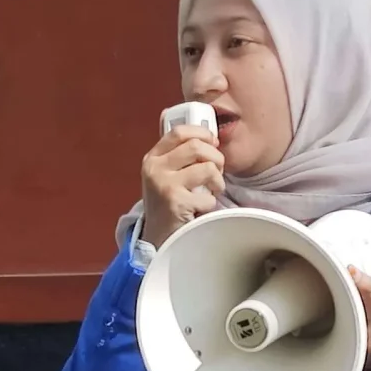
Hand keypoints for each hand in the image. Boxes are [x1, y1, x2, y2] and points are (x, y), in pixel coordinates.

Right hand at [138, 127, 223, 246]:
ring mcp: (164, 184)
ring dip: (218, 181)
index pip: (179, 132)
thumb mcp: (164, 175)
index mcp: (152, 158)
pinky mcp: (176, 202)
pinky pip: (208, 196)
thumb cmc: (167, 204)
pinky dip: (211, 204)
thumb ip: (179, 157)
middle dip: (216, 158)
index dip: (202, 132)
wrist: (157, 238)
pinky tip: (202, 209)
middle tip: (217, 171)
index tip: (214, 142)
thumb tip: (210, 139)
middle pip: (196, 146)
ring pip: (207, 168)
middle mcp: (155, 168)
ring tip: (212, 191)